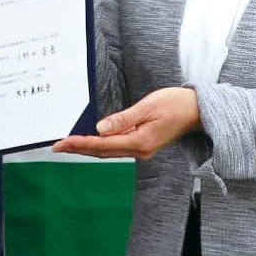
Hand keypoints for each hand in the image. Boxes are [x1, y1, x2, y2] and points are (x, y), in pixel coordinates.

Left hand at [52, 88, 199, 160]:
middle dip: (79, 148)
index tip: (63, 142)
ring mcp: (141, 149)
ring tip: (68, 145)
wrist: (198, 111)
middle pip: (103, 151)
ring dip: (87, 148)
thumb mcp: (148, 106)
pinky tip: (89, 142)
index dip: (81, 143)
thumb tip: (100, 129)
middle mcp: (140, 150)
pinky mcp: (142, 144)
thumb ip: (123, 119)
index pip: (103, 144)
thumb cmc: (176, 104)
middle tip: (57, 146)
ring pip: (108, 151)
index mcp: (141, 141)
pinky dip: (100, 145)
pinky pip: (116, 147)